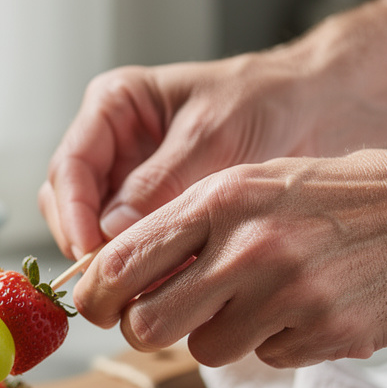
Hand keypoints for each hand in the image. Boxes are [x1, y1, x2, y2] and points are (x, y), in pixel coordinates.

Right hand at [38, 56, 332, 260]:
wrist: (317, 110)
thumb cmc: (266, 100)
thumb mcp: (212, 134)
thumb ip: (160, 182)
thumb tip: (111, 231)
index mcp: (114, 107)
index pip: (69, 166)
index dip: (72, 213)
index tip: (90, 251)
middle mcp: (114, 145)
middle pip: (70, 204)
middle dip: (85, 244)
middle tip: (112, 282)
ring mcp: (132, 181)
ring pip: (96, 231)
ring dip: (114, 260)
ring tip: (143, 286)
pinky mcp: (157, 212)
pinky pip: (135, 246)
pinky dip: (145, 267)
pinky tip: (168, 282)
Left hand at [73, 148, 386, 368]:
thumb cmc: (350, 194)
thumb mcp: (262, 182)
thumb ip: (192, 222)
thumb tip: (116, 273)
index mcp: (223, 200)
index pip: (120, 263)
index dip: (95, 297)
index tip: (98, 307)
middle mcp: (249, 247)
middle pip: (149, 326)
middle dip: (152, 329)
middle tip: (176, 317)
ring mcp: (290, 296)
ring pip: (207, 351)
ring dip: (226, 335)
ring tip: (271, 297)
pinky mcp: (328, 336)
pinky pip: (268, 359)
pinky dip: (282, 342)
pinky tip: (316, 306)